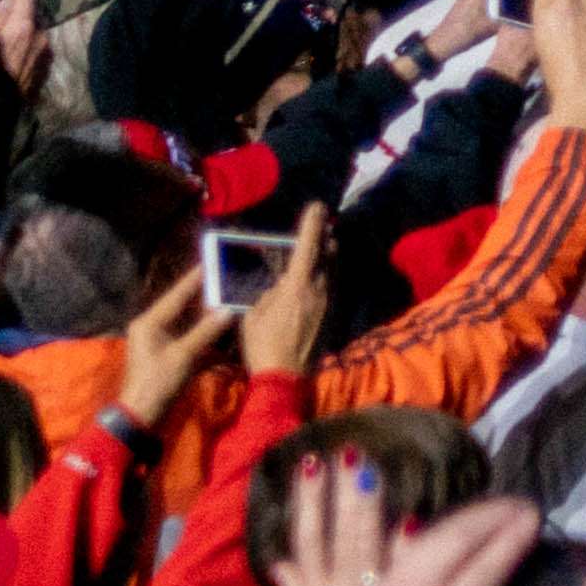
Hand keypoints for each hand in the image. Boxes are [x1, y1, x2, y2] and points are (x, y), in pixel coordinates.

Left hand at [112, 264, 227, 432]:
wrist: (142, 416)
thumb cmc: (158, 382)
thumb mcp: (183, 356)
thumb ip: (206, 331)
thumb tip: (227, 310)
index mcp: (149, 323)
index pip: (176, 295)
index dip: (194, 279)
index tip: (210, 262)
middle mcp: (152, 328)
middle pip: (182, 308)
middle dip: (203, 298)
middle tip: (224, 281)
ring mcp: (159, 343)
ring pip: (187, 325)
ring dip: (206, 319)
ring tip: (227, 303)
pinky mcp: (167, 357)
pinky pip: (189, 341)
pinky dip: (204, 339)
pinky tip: (221, 334)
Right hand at [237, 205, 337, 380]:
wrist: (285, 378)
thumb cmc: (263, 346)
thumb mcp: (254, 315)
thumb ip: (269, 295)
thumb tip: (280, 287)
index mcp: (297, 287)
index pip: (308, 247)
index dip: (312, 224)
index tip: (316, 206)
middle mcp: (318, 292)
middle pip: (327, 257)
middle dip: (325, 238)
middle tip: (322, 224)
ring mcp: (327, 306)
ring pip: (331, 273)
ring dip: (327, 257)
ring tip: (323, 245)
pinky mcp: (329, 319)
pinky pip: (328, 290)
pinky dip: (324, 277)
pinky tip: (316, 279)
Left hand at [264, 457, 547, 585]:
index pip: (480, 575)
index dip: (509, 543)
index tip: (535, 520)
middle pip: (452, 544)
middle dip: (490, 518)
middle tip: (524, 505)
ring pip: (425, 540)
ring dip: (463, 518)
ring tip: (496, 508)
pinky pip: (401, 551)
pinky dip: (431, 532)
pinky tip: (449, 524)